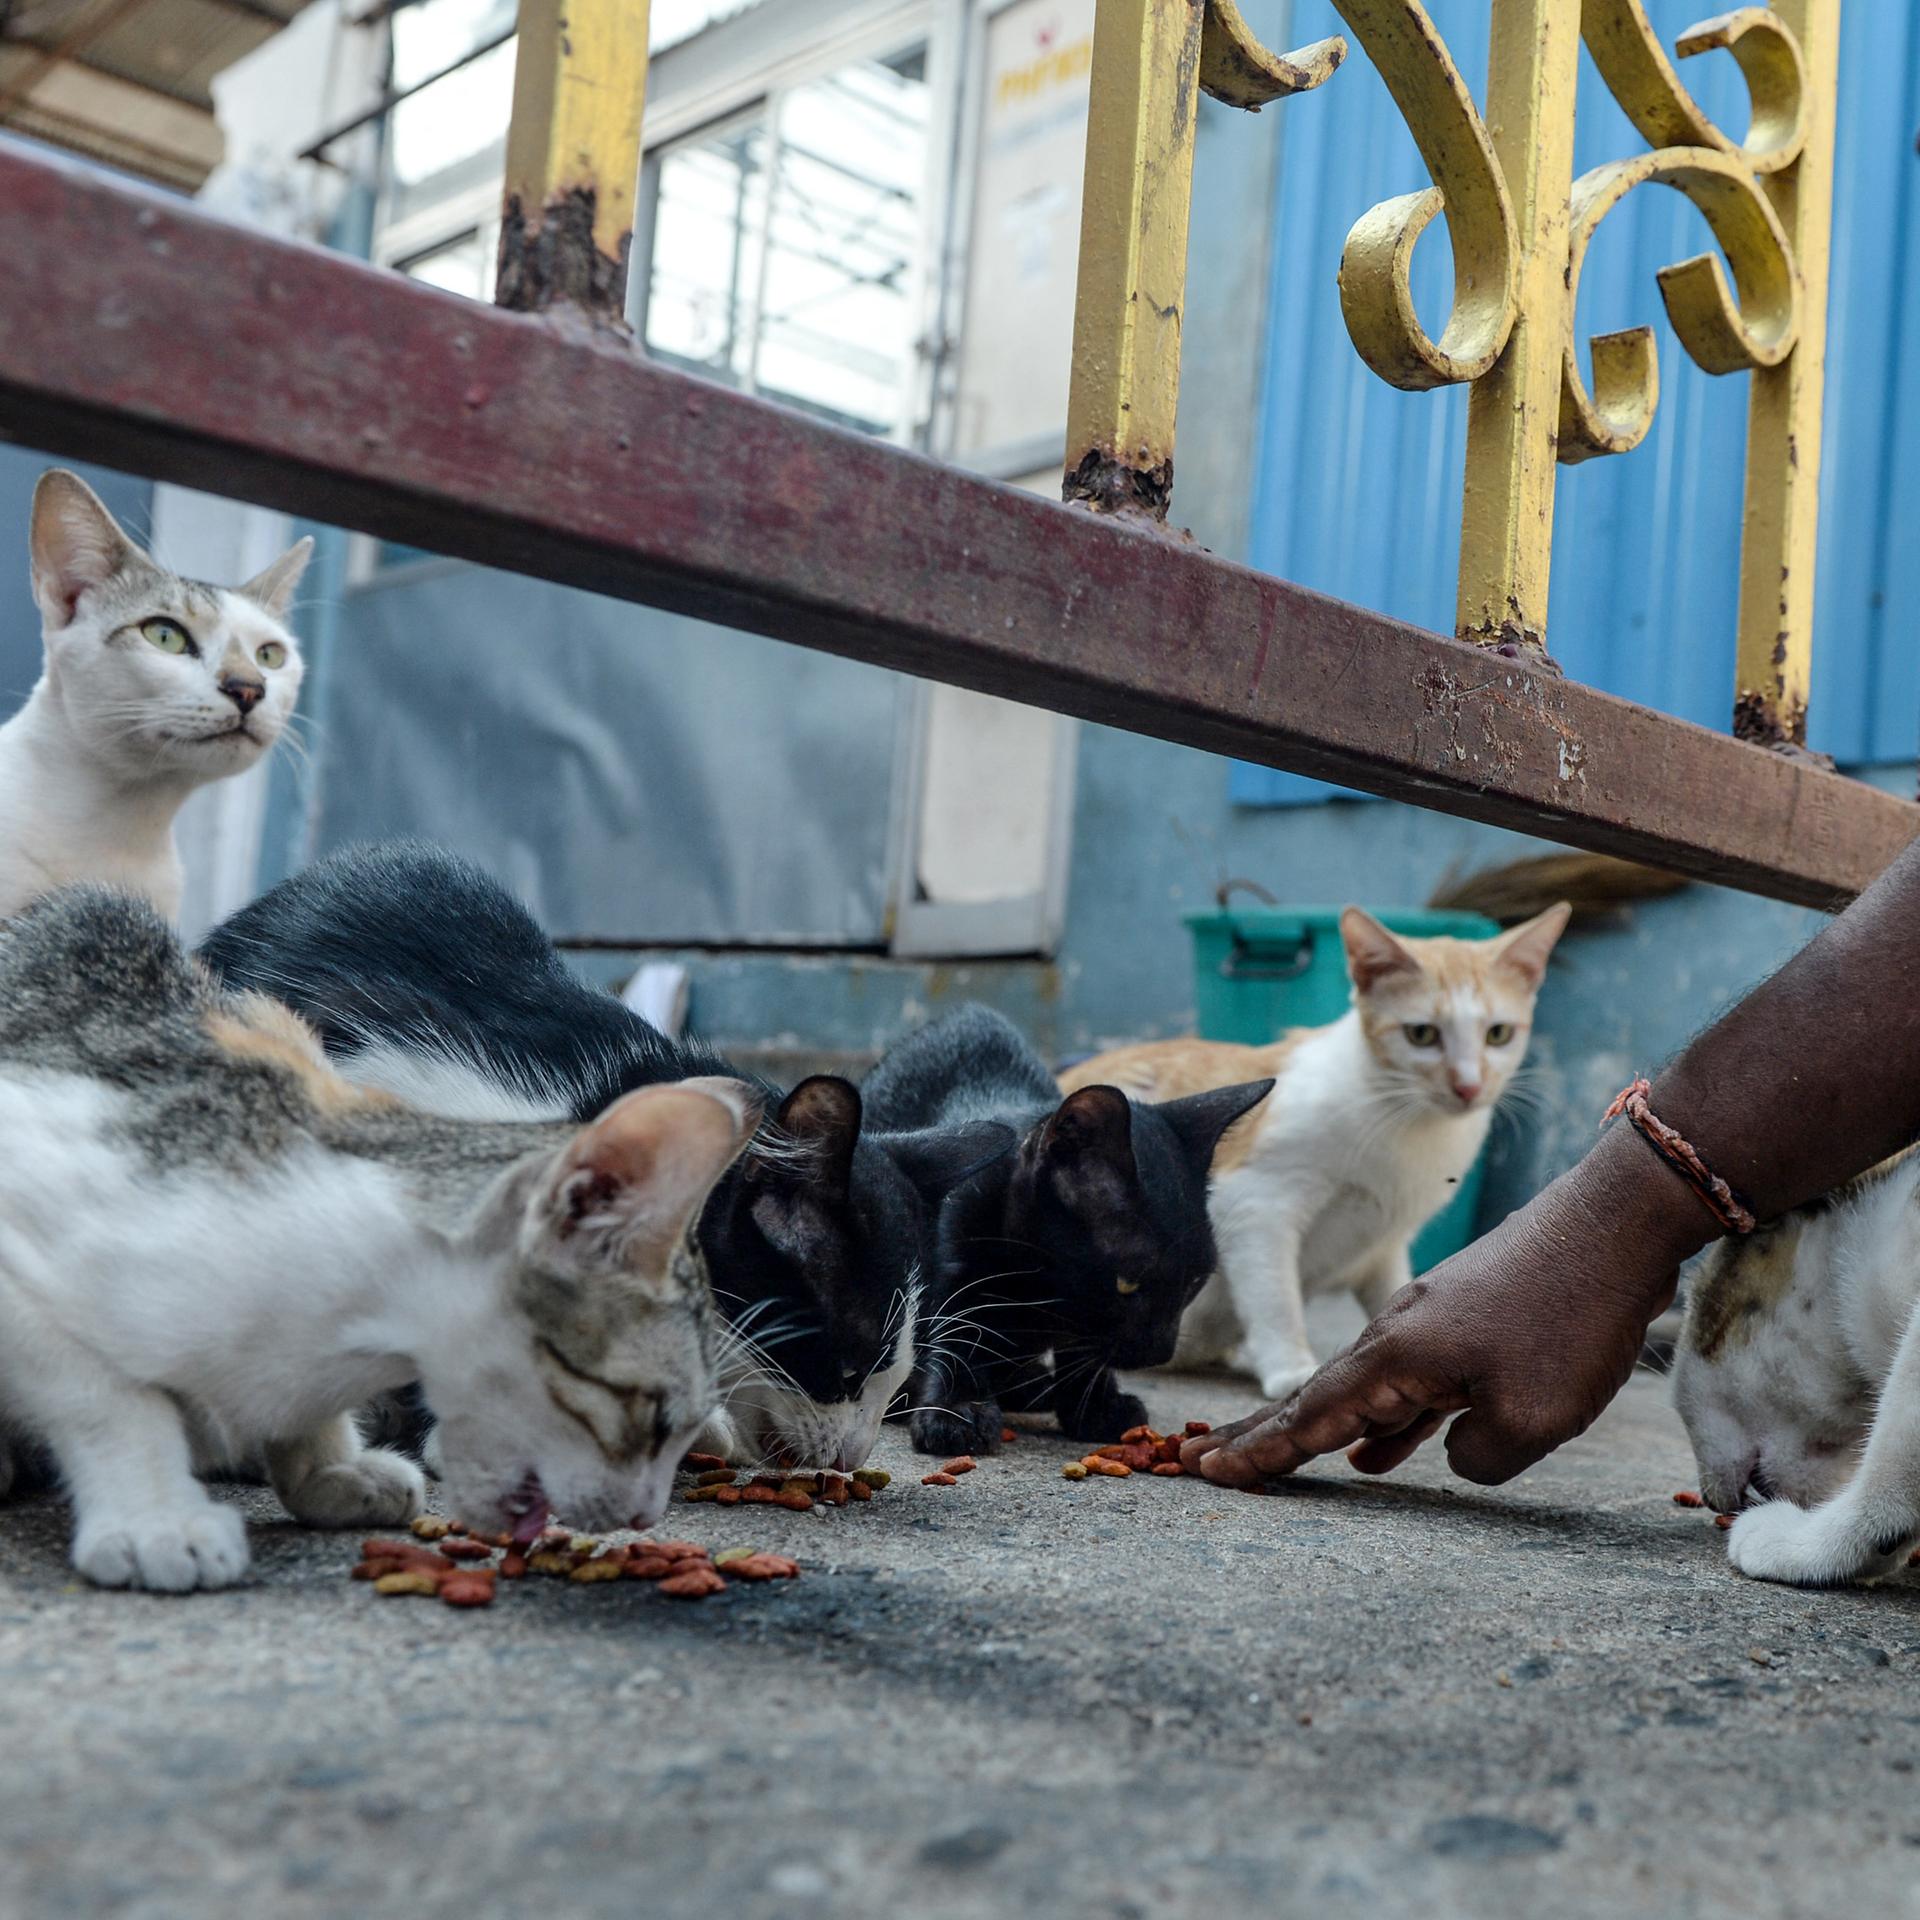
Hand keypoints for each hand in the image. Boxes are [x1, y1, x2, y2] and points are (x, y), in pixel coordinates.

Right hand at [1183, 1129, 1703, 1488]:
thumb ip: (1474, 1459)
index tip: (1207, 1472)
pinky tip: (1381, 1454)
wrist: (1614, 1227)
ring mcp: (1431, 1322)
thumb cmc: (1570, 1323)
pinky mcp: (1466, 1320)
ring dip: (1320, 1428)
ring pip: (1362, 1389)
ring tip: (1278, 1459)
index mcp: (1397, 1356)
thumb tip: (1456, 1454)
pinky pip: (1408, 1383)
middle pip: (1318, 1398)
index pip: (1311, 1417)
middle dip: (1263, 1435)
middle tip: (1204, 1459)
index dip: (1261, 1453)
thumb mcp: (1528, 1420)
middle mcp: (1399, 1334)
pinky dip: (1385, 1421)